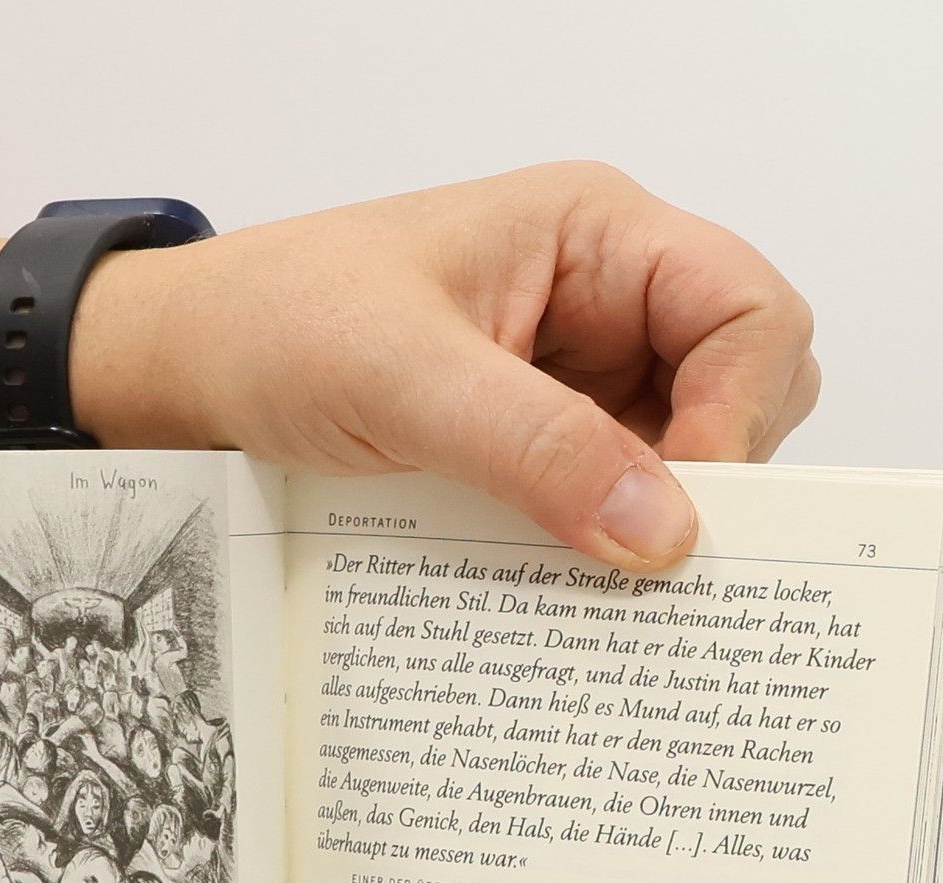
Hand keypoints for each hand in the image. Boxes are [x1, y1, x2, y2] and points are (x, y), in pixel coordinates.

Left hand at [74, 162, 818, 569]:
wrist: (192, 372)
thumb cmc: (280, 324)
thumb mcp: (404, 378)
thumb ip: (536, 447)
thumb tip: (665, 533)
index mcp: (598, 237)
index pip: (749, 311)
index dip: (743, 411)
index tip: (687, 508)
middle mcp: (608, 303)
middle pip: (745, 389)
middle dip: (716, 477)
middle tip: (654, 558)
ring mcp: (578, 382)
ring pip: (685, 461)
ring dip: (657, 524)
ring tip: (600, 581)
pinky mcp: (540, 448)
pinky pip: (611, 502)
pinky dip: (604, 548)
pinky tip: (566, 585)